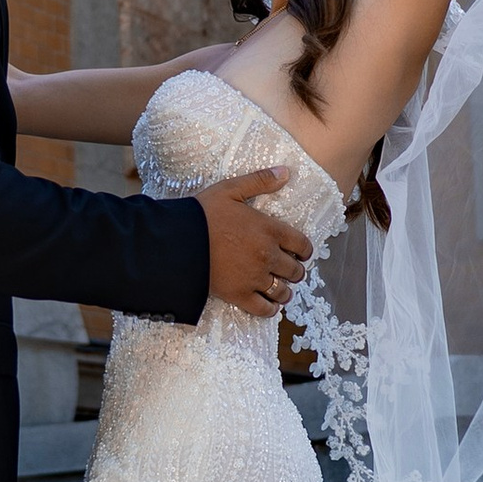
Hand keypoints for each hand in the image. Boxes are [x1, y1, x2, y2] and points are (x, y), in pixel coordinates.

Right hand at [198, 167, 313, 315]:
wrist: (178, 241)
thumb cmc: (203, 213)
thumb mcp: (230, 189)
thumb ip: (260, 181)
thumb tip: (285, 172)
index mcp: (270, 230)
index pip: (302, 245)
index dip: (305, 250)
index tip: (301, 253)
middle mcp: (268, 256)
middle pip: (295, 271)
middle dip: (295, 271)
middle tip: (289, 270)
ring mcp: (255, 278)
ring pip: (282, 291)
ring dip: (285, 291)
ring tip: (281, 290)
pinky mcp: (239, 295)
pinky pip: (264, 309)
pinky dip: (270, 309)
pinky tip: (269, 305)